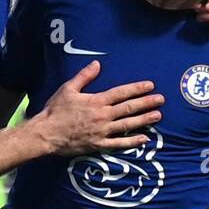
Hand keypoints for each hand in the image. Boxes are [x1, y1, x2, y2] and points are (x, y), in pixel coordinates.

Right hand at [36, 59, 162, 155]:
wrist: (46, 134)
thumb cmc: (55, 110)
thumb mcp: (68, 88)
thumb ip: (84, 76)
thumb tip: (97, 63)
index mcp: (96, 101)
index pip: (121, 92)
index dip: (137, 88)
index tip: (150, 85)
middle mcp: (103, 116)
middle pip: (129, 108)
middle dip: (147, 103)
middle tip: (161, 100)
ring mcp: (102, 132)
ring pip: (127, 125)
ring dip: (144, 120)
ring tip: (158, 116)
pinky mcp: (98, 145)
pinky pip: (119, 144)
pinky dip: (132, 142)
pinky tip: (145, 139)